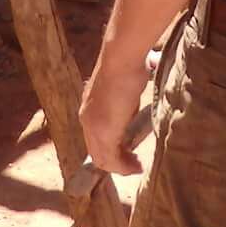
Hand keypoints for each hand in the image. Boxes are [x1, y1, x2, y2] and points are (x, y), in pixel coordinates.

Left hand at [79, 54, 149, 178]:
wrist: (121, 59)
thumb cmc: (126, 66)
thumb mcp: (125, 88)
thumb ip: (126, 101)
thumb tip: (139, 97)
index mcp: (89, 109)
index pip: (95, 138)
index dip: (111, 148)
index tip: (128, 152)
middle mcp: (87, 120)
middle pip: (97, 152)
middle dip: (116, 161)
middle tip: (133, 164)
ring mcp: (93, 127)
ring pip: (102, 159)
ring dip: (120, 166)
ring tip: (136, 167)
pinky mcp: (104, 132)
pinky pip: (110, 159)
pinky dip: (123, 167)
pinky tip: (136, 166)